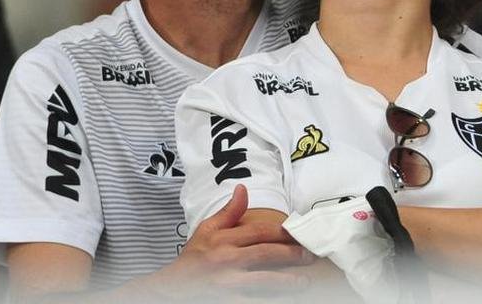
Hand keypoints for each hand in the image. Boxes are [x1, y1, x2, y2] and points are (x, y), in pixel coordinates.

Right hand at [149, 186, 313, 298]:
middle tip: (310, 255)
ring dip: (286, 281)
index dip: (282, 231)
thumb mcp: (206, 231)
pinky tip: (282, 299)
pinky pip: (252, 301)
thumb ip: (228, 212)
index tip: (299, 232)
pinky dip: (267, 299)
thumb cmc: (192, 259)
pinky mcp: (227, 301)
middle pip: (265, 254)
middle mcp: (226, 260)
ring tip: (304, 281)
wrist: (171, 288)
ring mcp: (227, 284)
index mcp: (224, 240)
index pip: (259, 232)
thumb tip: (243, 189)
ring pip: (262, 281)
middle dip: (290, 254)